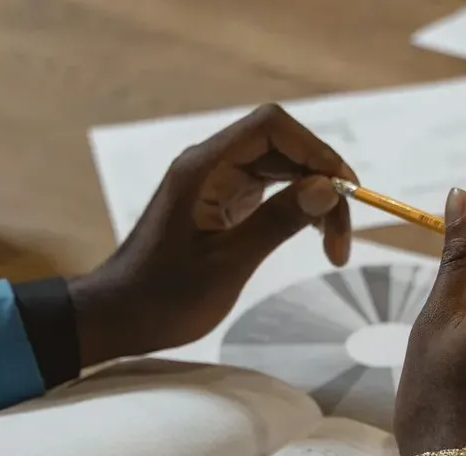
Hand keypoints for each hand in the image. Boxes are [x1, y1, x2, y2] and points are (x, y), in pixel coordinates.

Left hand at [67, 104, 355, 365]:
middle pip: (283, 146)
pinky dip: (296, 206)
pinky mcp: (221, 202)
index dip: (316, 150)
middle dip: (321, 181)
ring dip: (314, 197)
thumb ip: (277, 221)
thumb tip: (327, 188)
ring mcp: (215, 182)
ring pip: (281, 168)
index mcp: (203, 167)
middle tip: (342, 238)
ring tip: (333, 245)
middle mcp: (210, 164)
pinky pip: (269, 188)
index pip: (272, 127)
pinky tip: (312, 233)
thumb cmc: (164, 297)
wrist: (120, 317)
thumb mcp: (228, 263)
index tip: (346, 192)